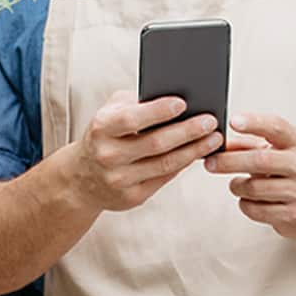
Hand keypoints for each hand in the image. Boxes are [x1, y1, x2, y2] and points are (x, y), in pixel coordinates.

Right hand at [70, 90, 221, 212]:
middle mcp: (108, 155)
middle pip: (156, 143)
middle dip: (187, 131)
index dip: (158, 111)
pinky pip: (165, 178)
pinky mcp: (132, 197)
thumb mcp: (109, 113)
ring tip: (214, 138)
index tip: (183, 102)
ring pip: (165, 164)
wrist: (81, 178)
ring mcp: (120, 180)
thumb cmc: (104, 135)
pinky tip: (199, 153)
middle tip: (210, 121)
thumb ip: (135, 103)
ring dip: (194, 150)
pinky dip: (184, 164)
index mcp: (101, 129)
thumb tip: (174, 97)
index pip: (132, 119)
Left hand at [203, 113, 295, 238]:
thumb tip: (218, 144)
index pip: (276, 127)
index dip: (254, 123)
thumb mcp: (276, 150)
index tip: (232, 122)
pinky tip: (249, 199)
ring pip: (254, 188)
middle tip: (210, 162)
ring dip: (237, 186)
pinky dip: (245, 203)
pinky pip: (256, 209)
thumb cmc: (289, 169)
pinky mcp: (294, 215)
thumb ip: (247, 145)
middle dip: (230, 161)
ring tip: (235, 184)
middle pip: (260, 160)